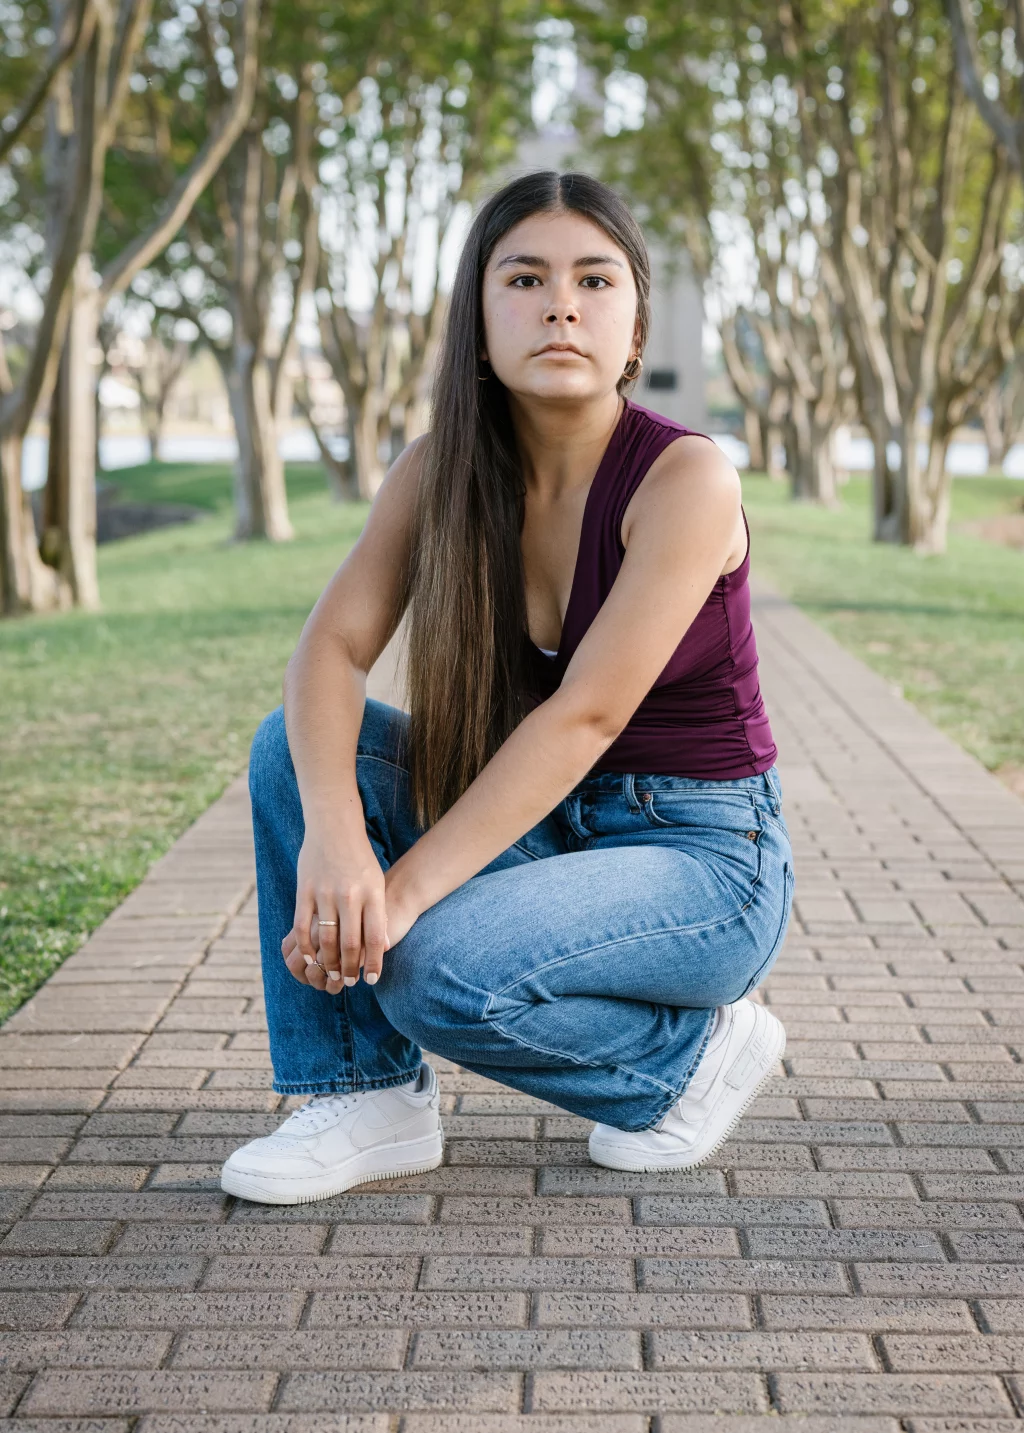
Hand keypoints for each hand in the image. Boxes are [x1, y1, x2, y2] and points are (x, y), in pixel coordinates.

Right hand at [282, 829, 388, 991]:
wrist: (335, 827)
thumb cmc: (360, 859)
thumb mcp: (376, 884)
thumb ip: (377, 913)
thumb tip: (383, 947)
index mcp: (373, 894)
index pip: (376, 938)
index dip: (374, 963)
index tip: (372, 980)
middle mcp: (350, 895)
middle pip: (351, 944)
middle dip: (350, 969)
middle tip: (348, 982)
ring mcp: (326, 893)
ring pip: (326, 939)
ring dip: (328, 962)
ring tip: (331, 974)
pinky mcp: (305, 890)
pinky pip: (302, 926)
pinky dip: (305, 947)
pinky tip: (309, 958)